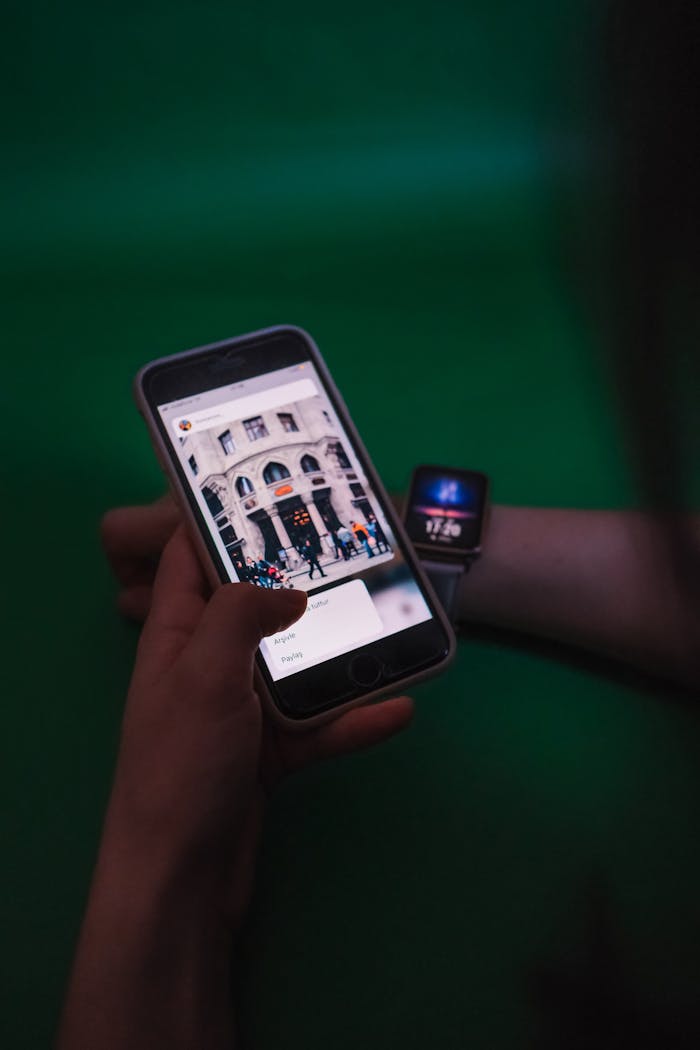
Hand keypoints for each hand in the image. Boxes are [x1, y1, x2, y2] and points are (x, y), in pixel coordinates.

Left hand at [103, 514, 413, 926]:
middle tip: (352, 552)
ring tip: (390, 624)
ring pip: (296, 667)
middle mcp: (207, 666)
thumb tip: (287, 589)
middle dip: (299, 584)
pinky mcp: (271, 755)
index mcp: (177, 637)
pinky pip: (319, 726)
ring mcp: (241, 713)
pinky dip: (354, 720)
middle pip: (254, 609)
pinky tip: (398, 709)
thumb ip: (240, 613)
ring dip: (340, 653)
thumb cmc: (183, 763)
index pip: (188, 561)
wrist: (183, 877)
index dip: (218, 525)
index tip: (269, 496)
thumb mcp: (203, 672)